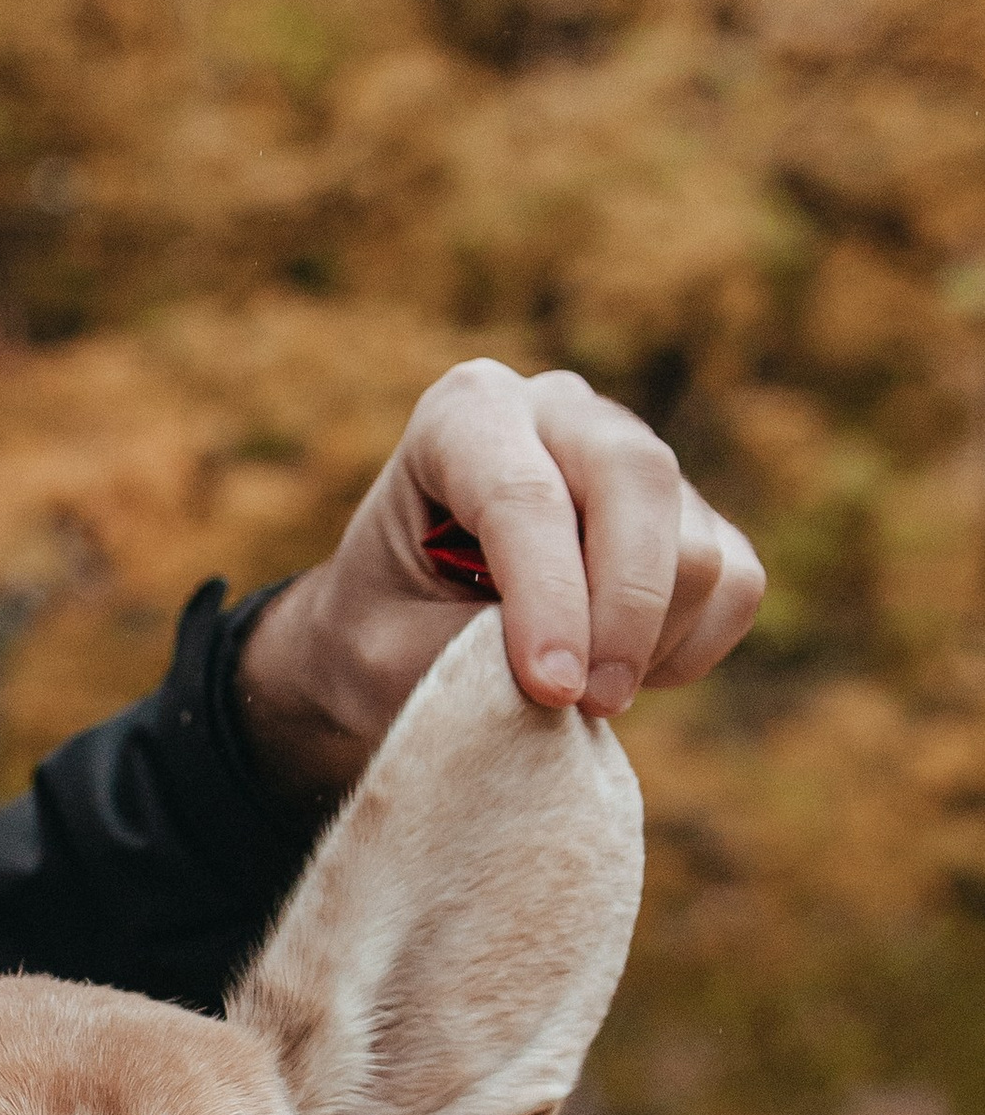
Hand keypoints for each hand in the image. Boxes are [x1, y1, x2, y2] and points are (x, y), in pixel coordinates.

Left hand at [237, 363, 764, 801]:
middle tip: (588, 704)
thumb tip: (571, 675)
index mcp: (464, 415)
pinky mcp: (690, 515)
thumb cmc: (380, 636)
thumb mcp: (385, 655)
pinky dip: (689, 650)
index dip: (548, 598)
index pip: (523, 494)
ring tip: (574, 695)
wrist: (400, 636)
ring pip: (694, 546)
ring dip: (647, 645)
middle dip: (624, 609)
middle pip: (638, 480)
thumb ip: (462, 656)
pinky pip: (735, 584)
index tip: (552, 688)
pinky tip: (621, 675)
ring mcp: (633, 456)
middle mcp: (558, 411)